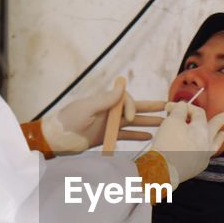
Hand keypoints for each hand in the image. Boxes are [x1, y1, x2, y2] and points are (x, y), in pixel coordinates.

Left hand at [42, 81, 163, 153]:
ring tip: (163, 123)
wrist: (56, 139)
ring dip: (148, 123)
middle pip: (134, 108)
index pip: (126, 100)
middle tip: (167, 107)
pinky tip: (148, 136)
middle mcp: (109, 112)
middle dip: (151, 108)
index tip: (129, 119)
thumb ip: (105, 98)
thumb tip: (122, 82)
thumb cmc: (68, 121)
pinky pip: (125, 135)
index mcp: (105, 102)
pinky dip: (137, 136)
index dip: (131, 107)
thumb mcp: (86, 108)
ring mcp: (108, 125)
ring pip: (133, 122)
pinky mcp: (106, 137)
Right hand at [149, 101, 223, 184]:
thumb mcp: (172, 121)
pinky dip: (206, 150)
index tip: (172, 107)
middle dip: (218, 121)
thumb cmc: (167, 144)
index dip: (186, 107)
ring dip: (218, 137)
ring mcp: (203, 157)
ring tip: (222, 134)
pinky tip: (206, 150)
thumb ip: (179, 110)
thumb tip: (182, 106)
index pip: (198, 113)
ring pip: (214, 145)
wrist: (163, 169)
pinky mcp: (196, 168)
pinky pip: (206, 156)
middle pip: (214, 128)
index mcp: (202, 130)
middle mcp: (207, 144)